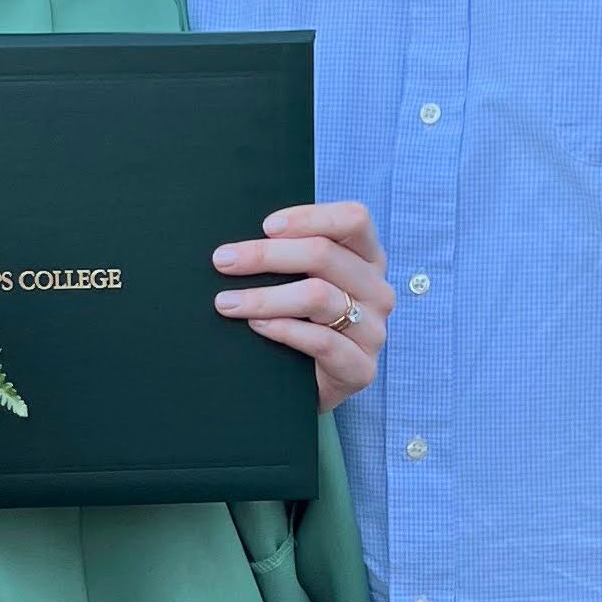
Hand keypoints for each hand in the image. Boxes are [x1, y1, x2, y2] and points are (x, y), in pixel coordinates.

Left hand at [214, 200, 392, 409]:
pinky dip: (283, 330)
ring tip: (227, 302)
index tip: (265, 226)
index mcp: (368, 258)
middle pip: (325, 255)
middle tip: (223, 261)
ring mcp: (373, 330)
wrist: (310, 384)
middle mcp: (377, 290)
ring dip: (264, 297)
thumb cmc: (301, 321)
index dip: (310, 217)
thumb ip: (290, 253)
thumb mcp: (302, 279)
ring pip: (319, 297)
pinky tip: (255, 326)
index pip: (355, 219)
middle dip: (266, 255)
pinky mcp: (361, 368)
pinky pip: (321, 341)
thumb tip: (240, 240)